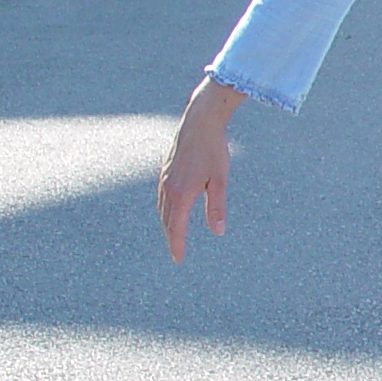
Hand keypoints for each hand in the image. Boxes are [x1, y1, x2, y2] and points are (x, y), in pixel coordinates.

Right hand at [157, 78, 239, 261]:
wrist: (199, 122)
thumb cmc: (213, 150)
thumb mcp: (220, 180)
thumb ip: (217, 207)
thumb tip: (217, 231)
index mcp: (181, 194)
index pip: (176, 227)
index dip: (177, 244)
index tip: (178, 259)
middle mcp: (167, 188)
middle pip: (166, 220)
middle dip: (171, 237)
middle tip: (176, 252)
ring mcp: (163, 178)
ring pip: (162, 208)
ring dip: (167, 223)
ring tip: (174, 234)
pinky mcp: (164, 170)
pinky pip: (161, 196)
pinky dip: (164, 208)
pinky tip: (171, 209)